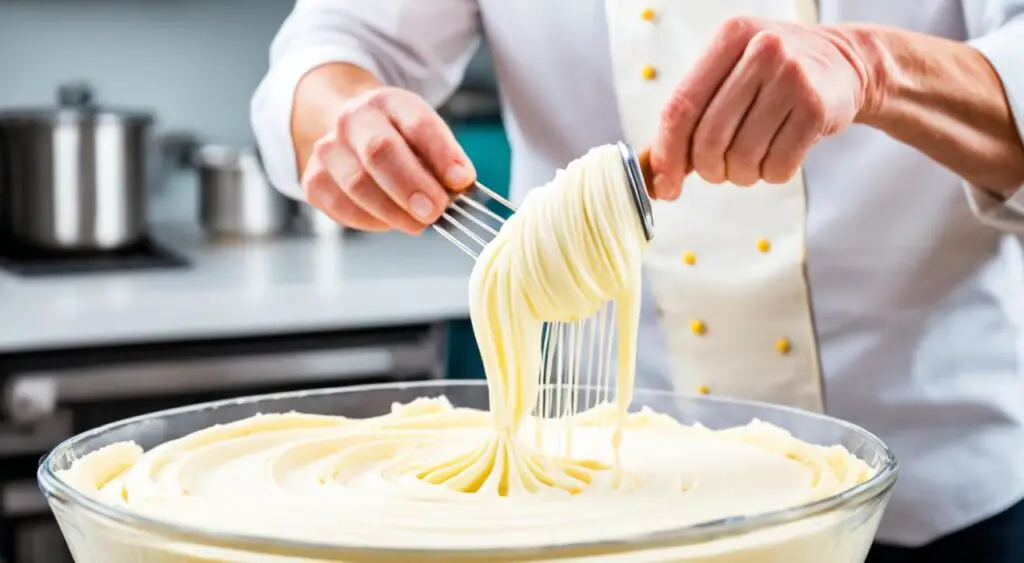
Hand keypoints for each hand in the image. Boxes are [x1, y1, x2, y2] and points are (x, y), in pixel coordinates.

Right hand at [302, 86, 475, 233]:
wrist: (351, 132)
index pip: (417, 123)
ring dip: (393, 211)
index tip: (461, 181)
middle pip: (379, 151)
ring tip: (418, 223)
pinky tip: (389, 221)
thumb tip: (460, 185)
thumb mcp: (427, 137)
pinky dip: (370, 221)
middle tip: (435, 211)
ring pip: (358, 184)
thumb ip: (446, 160)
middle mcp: (353, 119)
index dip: (441, 154)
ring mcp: (328, 149)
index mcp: (390, 102)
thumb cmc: (400, 141)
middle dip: (412, 186)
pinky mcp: (313, 180)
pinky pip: (341, 206)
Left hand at [649, 17, 875, 197]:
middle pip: (708, 137)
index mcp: (729, 37)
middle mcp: (761, 50)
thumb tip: (651, 173)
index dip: (667, 154)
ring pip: (741, 157)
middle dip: (708, 169)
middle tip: (718, 171)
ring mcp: (793, 77)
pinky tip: (777, 156)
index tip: (664, 186)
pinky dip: (770, 175)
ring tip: (751, 161)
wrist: (845, 63)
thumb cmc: (771, 76)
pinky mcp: (817, 108)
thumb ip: (688, 118)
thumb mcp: (728, 77)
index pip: (679, 107)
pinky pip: (777, 166)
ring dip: (740, 175)